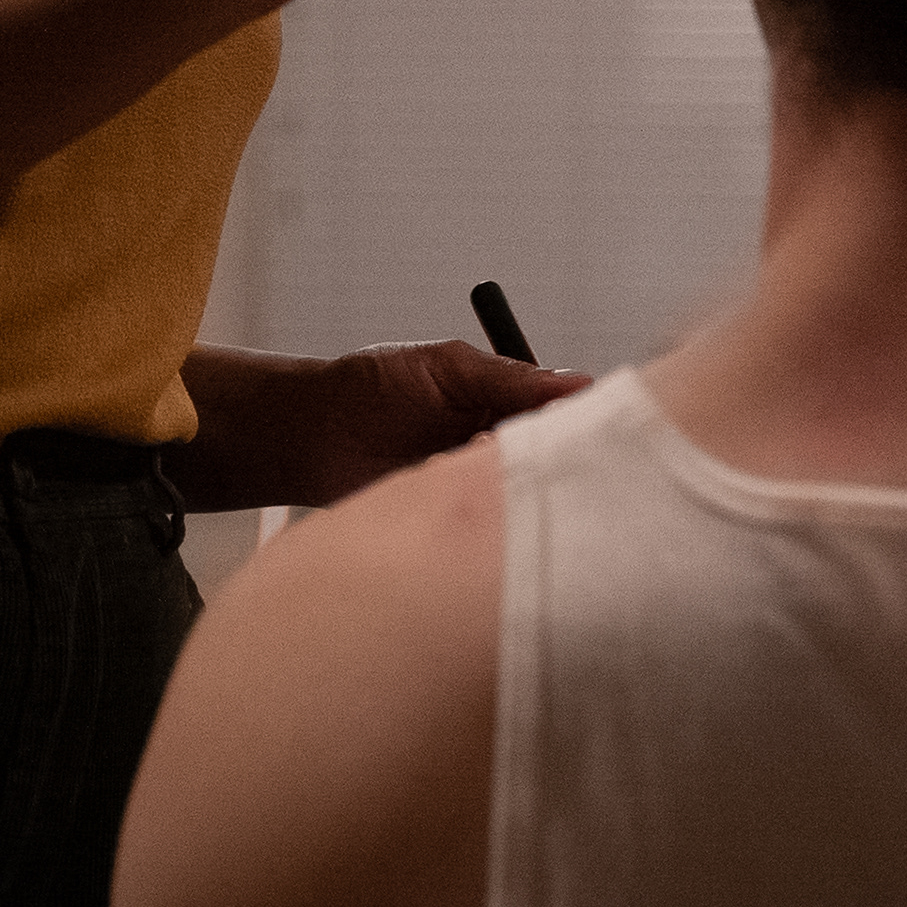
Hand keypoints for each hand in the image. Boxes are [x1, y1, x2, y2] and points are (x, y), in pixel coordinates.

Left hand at [179, 338, 589, 510]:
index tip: (599, 432)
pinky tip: (485, 524)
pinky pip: (488, 539)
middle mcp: (500, 453)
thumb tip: (579, 382)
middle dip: (563, 469)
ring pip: (526, 504)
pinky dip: (491, 533)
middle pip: (556, 466)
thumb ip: (508, 377)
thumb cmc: (371, 387)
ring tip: (507, 490)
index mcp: (507, 406)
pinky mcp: (454, 531)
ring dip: (523, 500)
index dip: (586, 426)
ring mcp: (477, 495)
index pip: (566, 417)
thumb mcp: (446, 367)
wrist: (307, 436)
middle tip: (561, 469)